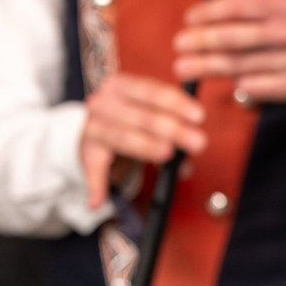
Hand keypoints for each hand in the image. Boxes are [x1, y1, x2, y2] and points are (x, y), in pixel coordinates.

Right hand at [80, 73, 206, 208]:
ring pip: (123, 137)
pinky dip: (96, 185)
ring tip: (167, 154)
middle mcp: (103, 102)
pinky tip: (99, 200)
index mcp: (122, 86)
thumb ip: (173, 129)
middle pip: (144, 116)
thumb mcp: (150, 116)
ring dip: (147, 147)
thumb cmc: (130, 120)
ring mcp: (92, 126)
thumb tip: (190, 156)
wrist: (94, 129)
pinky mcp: (85, 150)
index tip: (200, 116)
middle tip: (198, 142)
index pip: (153, 92)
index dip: (178, 104)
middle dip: (174, 130)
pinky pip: (94, 168)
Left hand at [172, 0, 285, 103]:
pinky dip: (237, 83)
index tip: (190, 18)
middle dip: (200, 41)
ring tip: (185, 67)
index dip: (209, 12)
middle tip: (178, 45)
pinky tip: (224, 80)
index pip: (238, 7)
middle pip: (233, 37)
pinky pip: (255, 86)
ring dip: (207, 66)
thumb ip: (259, 1)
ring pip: (239, 64)